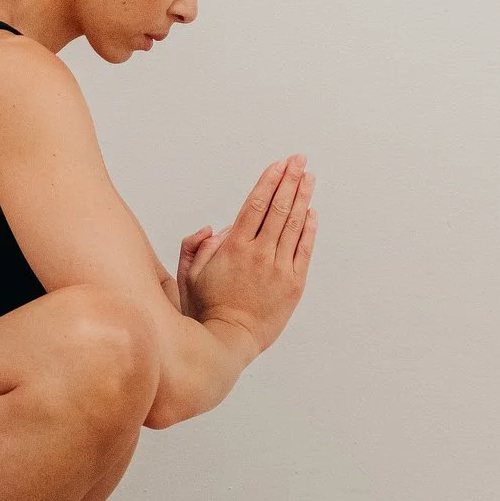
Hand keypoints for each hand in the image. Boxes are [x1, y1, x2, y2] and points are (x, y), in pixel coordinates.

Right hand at [177, 154, 316, 352]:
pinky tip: (312, 212)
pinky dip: (309, 229)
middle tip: (300, 160)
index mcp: (234, 247)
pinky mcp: (293, 284)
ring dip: (303, 197)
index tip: (279, 165)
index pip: (256, 205)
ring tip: (309, 177)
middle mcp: (259, 253)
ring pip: (294, 225)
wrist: (228, 340)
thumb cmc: (206, 308)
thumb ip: (196, 244)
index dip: (269, 181)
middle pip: (279, 208)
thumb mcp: (187, 273)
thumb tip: (215, 226)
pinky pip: (304, 250)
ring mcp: (279, 269)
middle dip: (290, 180)